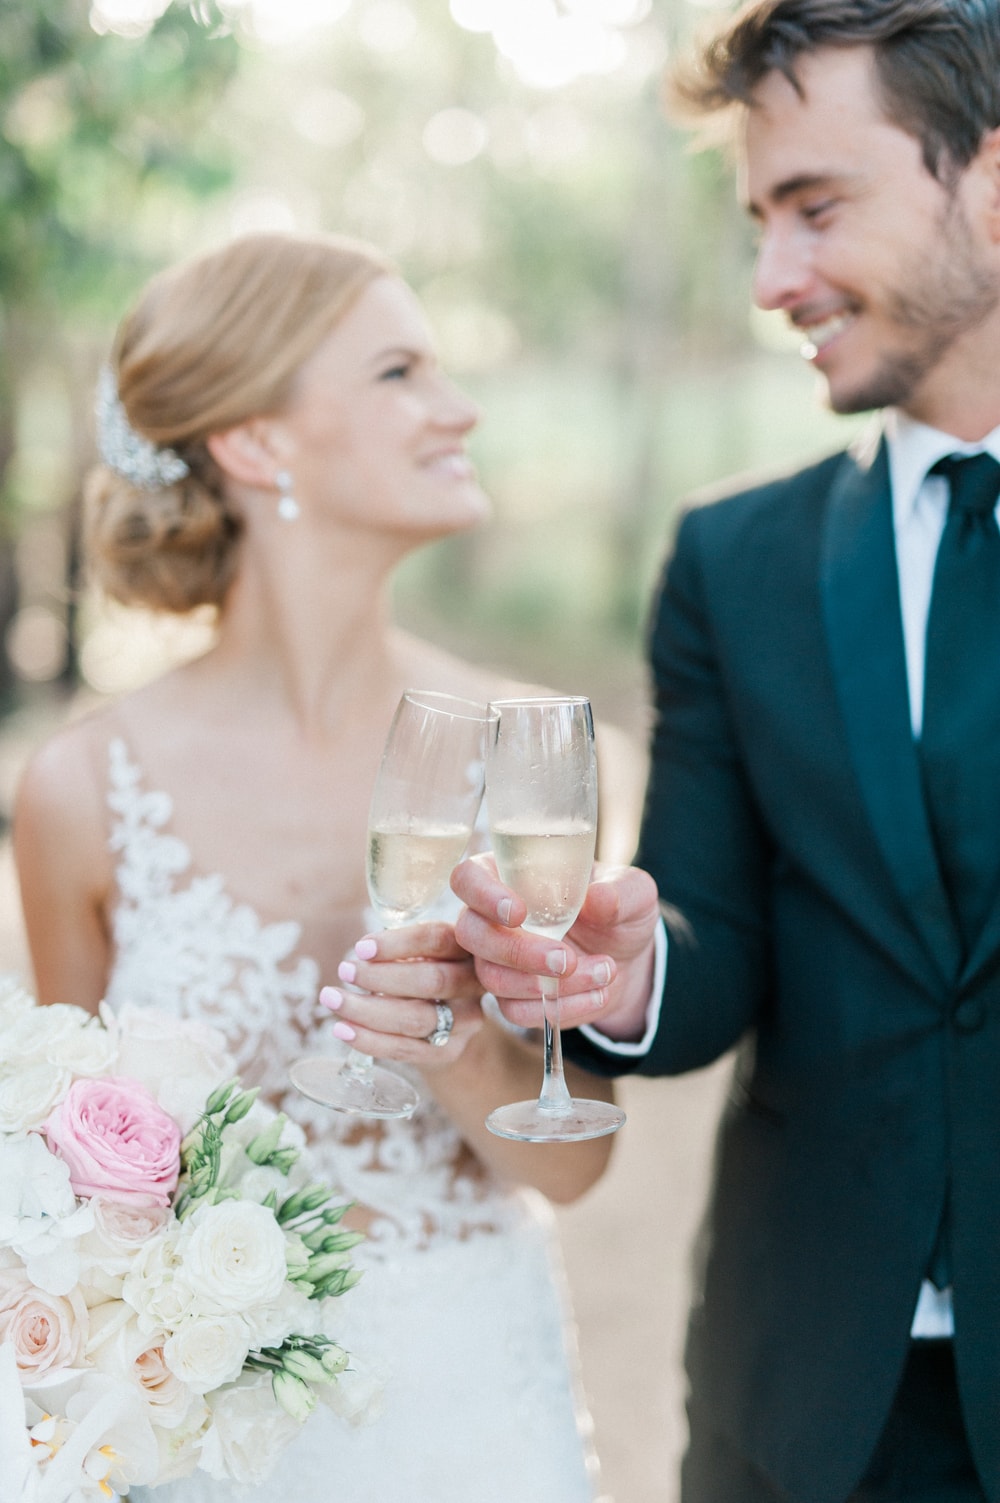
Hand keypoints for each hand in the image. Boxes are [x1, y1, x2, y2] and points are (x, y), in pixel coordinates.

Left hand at [320, 921, 484, 1069]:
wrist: (450, 1013)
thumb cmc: (425, 967)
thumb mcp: (421, 947)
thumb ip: (399, 943)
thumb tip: (362, 951)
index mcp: (466, 947)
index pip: (437, 940)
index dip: (398, 943)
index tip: (361, 948)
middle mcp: (473, 983)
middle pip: (431, 981)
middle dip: (381, 977)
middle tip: (344, 970)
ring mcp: (466, 1020)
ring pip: (417, 1019)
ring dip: (367, 1011)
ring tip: (332, 1000)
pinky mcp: (450, 1050)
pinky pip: (406, 1049)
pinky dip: (370, 1040)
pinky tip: (342, 1029)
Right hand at [451, 855, 660, 1039]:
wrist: (627, 958)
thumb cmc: (619, 910)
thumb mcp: (632, 892)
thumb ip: (619, 890)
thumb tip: (599, 899)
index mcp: (507, 875)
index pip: (468, 877)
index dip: (482, 894)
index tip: (518, 912)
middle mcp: (490, 918)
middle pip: (472, 934)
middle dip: (518, 951)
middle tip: (567, 959)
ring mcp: (495, 961)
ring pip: (494, 978)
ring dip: (548, 983)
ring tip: (604, 972)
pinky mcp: (511, 998)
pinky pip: (517, 1011)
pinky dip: (562, 1007)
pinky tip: (598, 994)